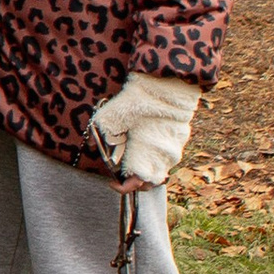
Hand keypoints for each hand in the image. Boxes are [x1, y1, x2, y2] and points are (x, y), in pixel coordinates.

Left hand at [88, 71, 198, 188]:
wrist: (162, 85)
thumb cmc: (134, 103)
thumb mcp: (108, 118)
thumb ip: (99, 135)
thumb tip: (91, 145)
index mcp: (144, 159)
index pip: (134, 186)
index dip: (121, 187)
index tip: (111, 182)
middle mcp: (163, 160)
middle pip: (148, 183)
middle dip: (134, 182)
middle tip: (122, 174)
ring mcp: (175, 151)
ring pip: (160, 171)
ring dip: (146, 170)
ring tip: (134, 159)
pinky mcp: (182, 140)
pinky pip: (168, 157)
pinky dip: (156, 157)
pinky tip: (146, 145)